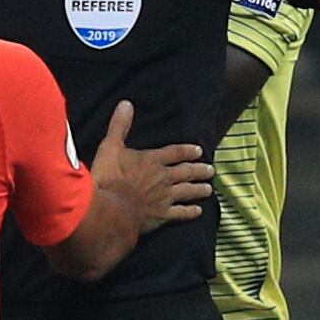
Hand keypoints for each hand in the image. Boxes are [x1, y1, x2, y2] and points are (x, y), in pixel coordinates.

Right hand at [91, 101, 212, 232]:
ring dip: (199, 189)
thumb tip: (126, 104)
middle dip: (199, 170)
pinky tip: (198, 211)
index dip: (187, 151)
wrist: (111, 210)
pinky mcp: (162, 215)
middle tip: (211, 170)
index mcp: (152, 160)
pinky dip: (190, 212)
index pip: (175, 153)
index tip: (198, 151)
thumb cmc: (108, 178)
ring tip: (208, 188)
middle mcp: (163, 178)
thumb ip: (119, 126)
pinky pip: (181, 213)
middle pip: (186, 172)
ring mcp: (165, 197)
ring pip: (188, 191)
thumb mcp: (110, 147)